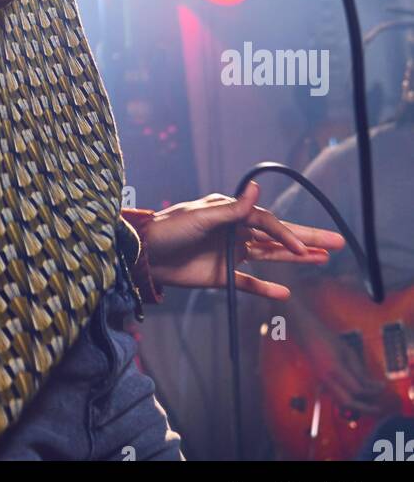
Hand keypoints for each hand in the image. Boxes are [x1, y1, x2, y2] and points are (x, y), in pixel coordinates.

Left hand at [141, 181, 345, 297]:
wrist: (145, 254)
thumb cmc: (170, 229)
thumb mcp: (201, 217)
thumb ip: (232, 209)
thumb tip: (256, 189)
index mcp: (231, 212)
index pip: (267, 223)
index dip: (287, 234)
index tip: (304, 249)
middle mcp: (235, 230)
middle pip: (277, 236)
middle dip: (307, 239)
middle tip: (337, 242)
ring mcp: (230, 253)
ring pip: (270, 256)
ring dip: (295, 257)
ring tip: (323, 259)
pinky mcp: (222, 275)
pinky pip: (250, 282)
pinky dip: (267, 288)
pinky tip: (286, 292)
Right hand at [295, 314, 387, 413]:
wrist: (307, 334)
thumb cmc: (328, 339)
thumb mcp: (348, 351)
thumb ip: (359, 370)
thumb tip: (372, 385)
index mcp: (335, 369)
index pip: (356, 389)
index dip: (371, 391)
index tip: (382, 387)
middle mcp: (327, 380)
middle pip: (348, 403)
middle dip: (365, 408)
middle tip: (378, 409)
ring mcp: (323, 383)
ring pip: (341, 403)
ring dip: (357, 406)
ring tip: (370, 403)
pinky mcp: (322, 383)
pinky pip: (336, 397)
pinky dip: (348, 399)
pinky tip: (357, 396)